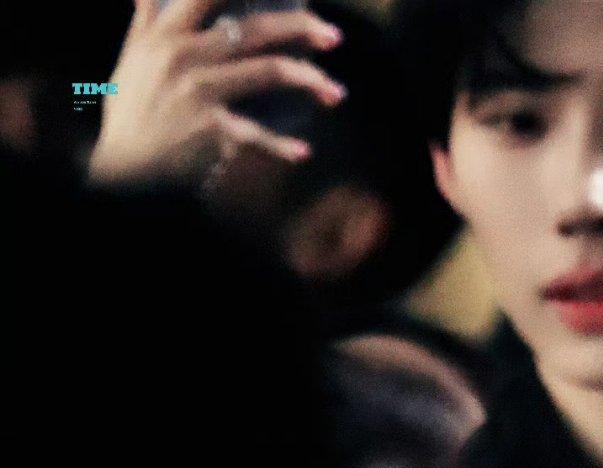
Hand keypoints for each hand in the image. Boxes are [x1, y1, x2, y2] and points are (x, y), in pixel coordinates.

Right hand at [88, 0, 345, 187]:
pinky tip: (302, 152)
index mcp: (166, 33)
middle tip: (333, 35)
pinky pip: (259, 135)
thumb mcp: (131, 57)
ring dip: (310, 80)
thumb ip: (145, 20)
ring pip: (269, 72)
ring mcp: (201, 92)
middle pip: (255, 28)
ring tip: (335, 93)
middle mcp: (185, 55)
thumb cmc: (129, 111)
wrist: (122, 167)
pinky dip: (283, 147)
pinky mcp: (212, 130)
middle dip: (301, 27)